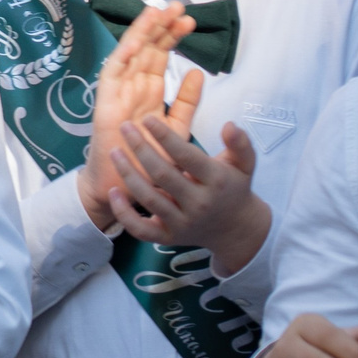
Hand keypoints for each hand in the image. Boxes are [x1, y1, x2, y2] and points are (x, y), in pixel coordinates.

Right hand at [78, 3, 191, 232]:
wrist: (125, 190)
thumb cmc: (149, 162)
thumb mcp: (177, 128)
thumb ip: (188, 102)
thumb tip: (198, 72)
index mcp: (149, 93)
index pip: (160, 57)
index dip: (172, 37)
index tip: (190, 20)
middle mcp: (132, 88)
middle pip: (147, 50)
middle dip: (161, 27)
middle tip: (179, 6)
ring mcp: (117, 93)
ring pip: (130, 54)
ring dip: (143, 32)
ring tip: (159, 11)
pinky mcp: (105, 104)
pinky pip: (112, 73)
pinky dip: (122, 54)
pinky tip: (135, 39)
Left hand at [101, 71, 270, 274]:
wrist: (235, 230)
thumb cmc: (233, 189)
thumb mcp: (245, 164)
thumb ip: (240, 143)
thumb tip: (229, 124)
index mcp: (216, 181)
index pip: (186, 156)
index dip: (164, 136)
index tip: (147, 119)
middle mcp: (198, 203)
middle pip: (162, 174)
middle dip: (140, 149)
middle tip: (124, 127)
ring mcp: (182, 223)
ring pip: (148, 199)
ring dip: (127, 174)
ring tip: (114, 152)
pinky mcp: (168, 238)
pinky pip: (141, 229)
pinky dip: (124, 213)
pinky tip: (113, 192)